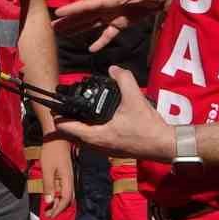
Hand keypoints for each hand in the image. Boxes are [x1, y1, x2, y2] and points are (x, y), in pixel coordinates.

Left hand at [38, 137, 74, 217]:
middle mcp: (70, 180)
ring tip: (48, 207)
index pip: (65, 200)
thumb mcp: (47, 169)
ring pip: (66, 195)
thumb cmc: (51, 152)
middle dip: (58, 209)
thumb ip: (48, 186)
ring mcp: (69, 177)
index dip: (57, 210)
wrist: (57, 137)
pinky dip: (58, 195)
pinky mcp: (66, 174)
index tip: (49, 216)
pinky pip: (64, 188)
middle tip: (48, 214)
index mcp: (67, 180)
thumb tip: (49, 202)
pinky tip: (51, 195)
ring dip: (58, 202)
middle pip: (68, 200)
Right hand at [51, 0, 176, 52]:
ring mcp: (113, 14)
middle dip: (68, 20)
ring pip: (91, 23)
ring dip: (77, 28)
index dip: (73, 9)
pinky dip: (99, 41)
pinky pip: (107, 33)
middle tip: (51, 26)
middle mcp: (108, 6)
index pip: (89, 4)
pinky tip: (91, 49)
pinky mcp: (121, 22)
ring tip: (62, 33)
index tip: (58, 12)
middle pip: (84, 14)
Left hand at [51, 66, 175, 159]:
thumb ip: (123, 79)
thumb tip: (114, 69)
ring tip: (77, 112)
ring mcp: (105, 150)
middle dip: (66, 122)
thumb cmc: (148, 127)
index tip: (54, 108)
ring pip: (83, 139)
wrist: (164, 145)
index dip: (58, 117)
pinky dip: (89, 130)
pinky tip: (96, 119)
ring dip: (78, 127)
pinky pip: (93, 140)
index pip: (68, 129)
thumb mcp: (134, 98)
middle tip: (63, 108)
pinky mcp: (113, 149)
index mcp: (96, 136)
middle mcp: (97, 146)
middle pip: (72, 135)